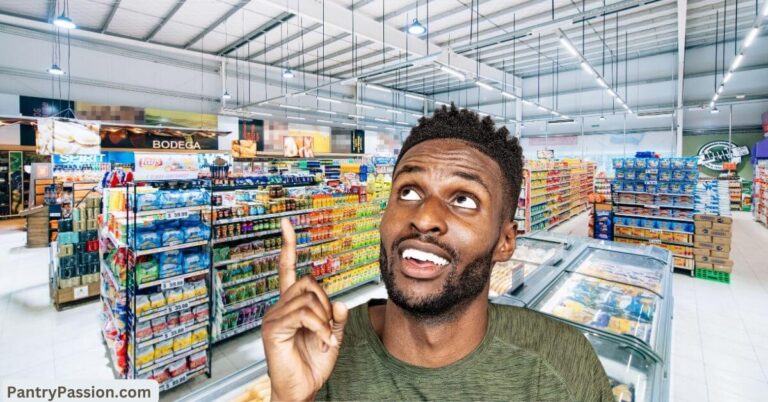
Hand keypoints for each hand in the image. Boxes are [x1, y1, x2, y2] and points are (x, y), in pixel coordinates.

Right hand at [262, 218, 348, 401]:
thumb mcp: (332, 337)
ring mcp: (274, 316)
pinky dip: (320, 329)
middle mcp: (280, 306)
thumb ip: (336, 319)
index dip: (288, 245)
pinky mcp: (273, 328)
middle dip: (325, 302)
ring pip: (309, 298)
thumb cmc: (311, 364)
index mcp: (291, 305)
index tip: (286, 223)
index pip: (287, 268)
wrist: (301, 389)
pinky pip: (304, 314)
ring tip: (323, 340)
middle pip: (308, 281)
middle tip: (328, 328)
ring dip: (324, 320)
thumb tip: (340, 304)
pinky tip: (321, 343)